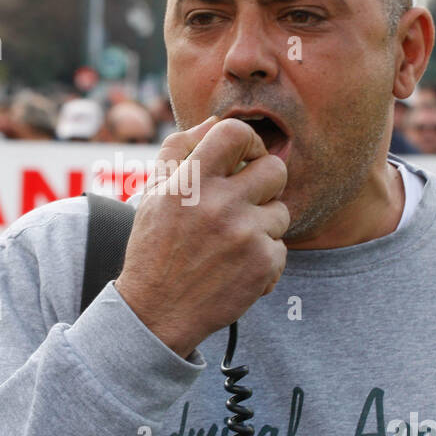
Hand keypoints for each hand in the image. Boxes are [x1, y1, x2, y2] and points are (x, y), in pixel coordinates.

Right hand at [113, 116, 288, 357]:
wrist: (156, 313)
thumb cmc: (154, 249)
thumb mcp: (154, 193)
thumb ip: (179, 150)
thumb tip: (214, 123)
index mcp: (190, 181)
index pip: (236, 132)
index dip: (249, 142)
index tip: (244, 159)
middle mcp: (219, 203)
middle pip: (275, 169)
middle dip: (266, 184)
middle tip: (247, 201)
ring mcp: (244, 234)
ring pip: (281, 211)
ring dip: (263, 226)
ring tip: (233, 243)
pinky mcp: (262, 263)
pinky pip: (281, 248)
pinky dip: (263, 260)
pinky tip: (237, 269)